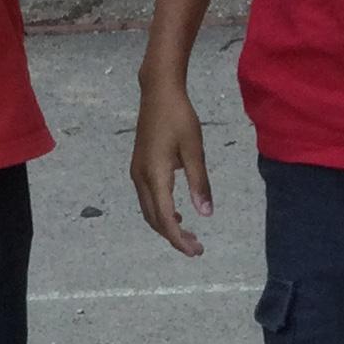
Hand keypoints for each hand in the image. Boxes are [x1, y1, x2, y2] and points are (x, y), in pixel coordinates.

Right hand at [130, 75, 212, 256]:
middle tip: (197, 248)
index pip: (166, 218)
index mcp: (156, 175)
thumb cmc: (179, 117)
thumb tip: (206, 214)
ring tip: (188, 235)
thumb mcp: (194, 149)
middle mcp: (141, 178)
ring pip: (149, 211)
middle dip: (174, 237)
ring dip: (166, 226)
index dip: (179, 239)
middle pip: (154, 220)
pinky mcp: (138, 168)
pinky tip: (177, 213)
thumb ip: (199, 183)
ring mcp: (137, 173)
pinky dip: (161, 212)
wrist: (158, 92)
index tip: (196, 251)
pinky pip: (147, 200)